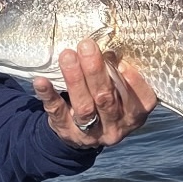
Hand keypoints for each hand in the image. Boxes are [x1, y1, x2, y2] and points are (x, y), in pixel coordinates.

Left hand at [33, 38, 155, 148]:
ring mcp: (91, 133)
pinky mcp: (66, 132)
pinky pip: (57, 112)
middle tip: (86, 46)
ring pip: (84, 106)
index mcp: (134, 115)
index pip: (141, 101)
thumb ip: (118, 76)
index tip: (121, 61)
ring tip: (67, 56)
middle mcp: (115, 127)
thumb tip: (108, 47)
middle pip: (107, 99)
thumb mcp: (119, 94)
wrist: (81, 134)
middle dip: (96, 71)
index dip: (133, 81)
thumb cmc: (105, 102)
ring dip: (75, 79)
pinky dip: (49, 95)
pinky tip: (41, 81)